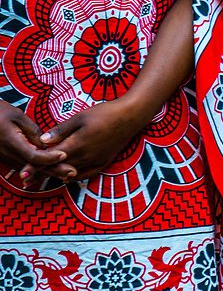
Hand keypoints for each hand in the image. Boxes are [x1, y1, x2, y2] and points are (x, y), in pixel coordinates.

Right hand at [0, 101, 65, 181]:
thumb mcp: (16, 115)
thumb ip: (32, 130)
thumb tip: (46, 143)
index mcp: (10, 141)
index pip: (33, 156)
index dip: (50, 158)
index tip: (65, 154)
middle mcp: (6, 153)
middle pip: (34, 166)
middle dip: (54, 170)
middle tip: (72, 172)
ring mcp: (4, 158)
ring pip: (29, 168)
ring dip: (47, 171)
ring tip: (67, 172)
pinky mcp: (4, 158)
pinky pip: (22, 165)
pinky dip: (37, 168)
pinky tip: (51, 169)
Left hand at [29, 98, 148, 183]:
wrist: (130, 117)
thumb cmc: (104, 113)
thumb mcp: (80, 117)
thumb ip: (61, 130)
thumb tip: (43, 141)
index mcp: (77, 144)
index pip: (51, 159)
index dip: (37, 165)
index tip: (25, 170)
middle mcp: (86, 157)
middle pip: (59, 169)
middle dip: (43, 173)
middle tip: (28, 177)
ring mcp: (96, 161)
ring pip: (72, 173)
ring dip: (57, 175)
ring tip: (45, 176)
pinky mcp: (104, 162)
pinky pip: (87, 174)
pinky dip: (74, 176)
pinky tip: (67, 175)